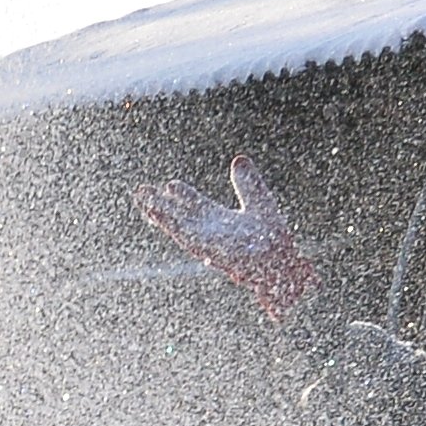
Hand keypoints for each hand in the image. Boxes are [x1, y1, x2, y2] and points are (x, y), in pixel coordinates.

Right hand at [134, 155, 318, 321]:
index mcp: (221, 222)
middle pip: (181, 217)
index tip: (168, 185)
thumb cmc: (276, 243)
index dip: (183, 196)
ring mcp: (210, 244)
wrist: (285, 265)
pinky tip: (161, 215)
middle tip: (140, 192)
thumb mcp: (261, 203)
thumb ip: (248, 183)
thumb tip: (238, 159)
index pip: (196, 207)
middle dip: (161, 206)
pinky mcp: (212, 251)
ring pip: (180, 228)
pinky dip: (174, 226)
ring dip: (162, 216)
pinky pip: (189, 237)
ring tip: (144, 203)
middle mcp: (212, 234)